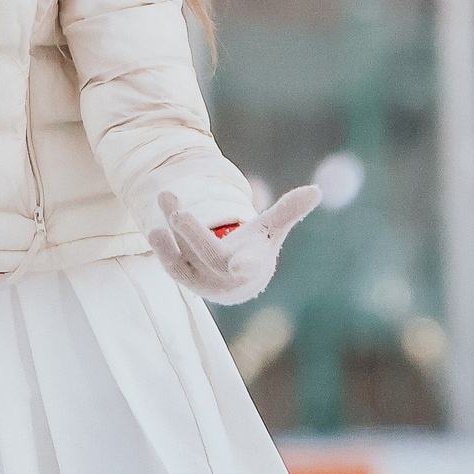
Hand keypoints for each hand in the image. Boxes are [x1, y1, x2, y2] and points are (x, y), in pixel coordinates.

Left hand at [147, 186, 318, 304]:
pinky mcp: (184, 280)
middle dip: (193, 234)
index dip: (246, 266)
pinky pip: (171, 267)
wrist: (234, 283)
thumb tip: (318, 190)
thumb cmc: (254, 250)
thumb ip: (288, 211)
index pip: (249, 267)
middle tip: (179, 212)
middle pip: (209, 256)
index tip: (241, 266)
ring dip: (171, 235)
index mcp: (250, 266)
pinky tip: (155, 228)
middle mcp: (226, 278)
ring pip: (184, 258)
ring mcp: (202, 281)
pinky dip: (162, 249)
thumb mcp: (270, 230)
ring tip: (163, 203)